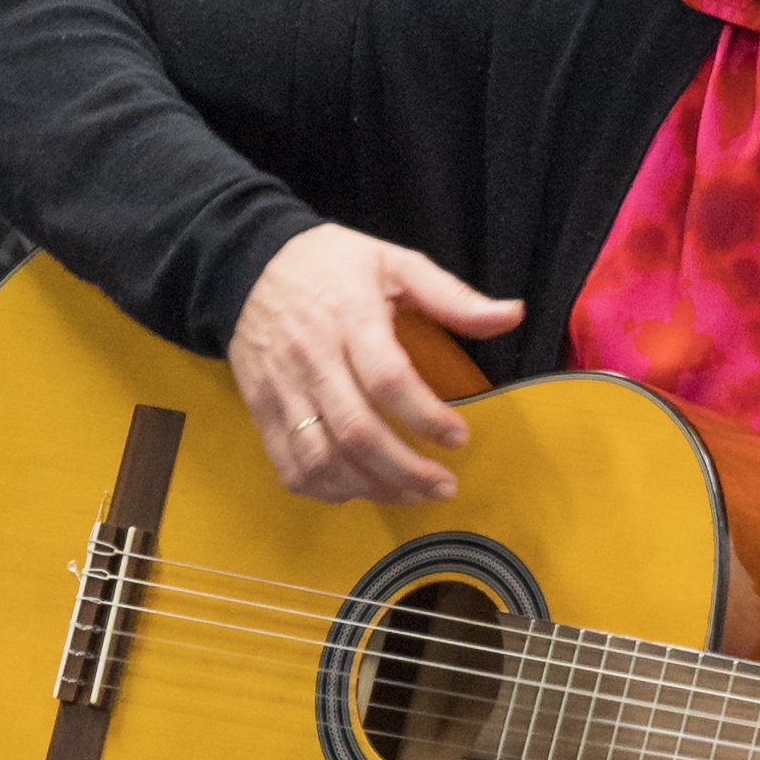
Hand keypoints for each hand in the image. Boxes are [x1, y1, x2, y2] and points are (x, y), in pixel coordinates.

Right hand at [227, 224, 520, 503]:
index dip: (426, 416)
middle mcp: (313, 359)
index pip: (388, 379)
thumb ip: (453, 296)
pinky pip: (289, 463)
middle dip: (405, 470)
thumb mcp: (395, 263)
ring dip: (369, 488)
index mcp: (351, 318)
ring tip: (411, 495)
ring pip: (321, 458)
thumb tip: (513, 315)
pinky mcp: (261, 409)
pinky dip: (324, 489)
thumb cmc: (332, 264)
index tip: (459, 437)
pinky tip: (359, 489)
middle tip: (444, 486)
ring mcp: (282, 389)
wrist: (247, 264)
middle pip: (356, 431)